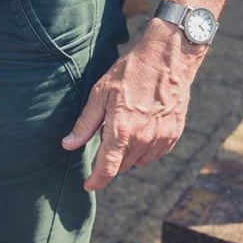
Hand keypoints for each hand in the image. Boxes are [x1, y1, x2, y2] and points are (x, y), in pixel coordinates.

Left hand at [61, 20, 204, 189]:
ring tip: (127, 121)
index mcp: (122, 131)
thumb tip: (68, 145)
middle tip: (108, 128)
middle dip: (110, 156)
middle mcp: (143, 139)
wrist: (169, 58)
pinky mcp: (174, 134)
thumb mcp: (100, 94)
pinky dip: (144, 146)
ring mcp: (161, 138)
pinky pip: (154, 153)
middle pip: (121, 166)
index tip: (88, 185)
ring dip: (128, 151)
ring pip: (138, 161)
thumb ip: (85, 124)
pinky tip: (142, 125)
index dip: (96, 181)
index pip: (107, 169)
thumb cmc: (131, 72)